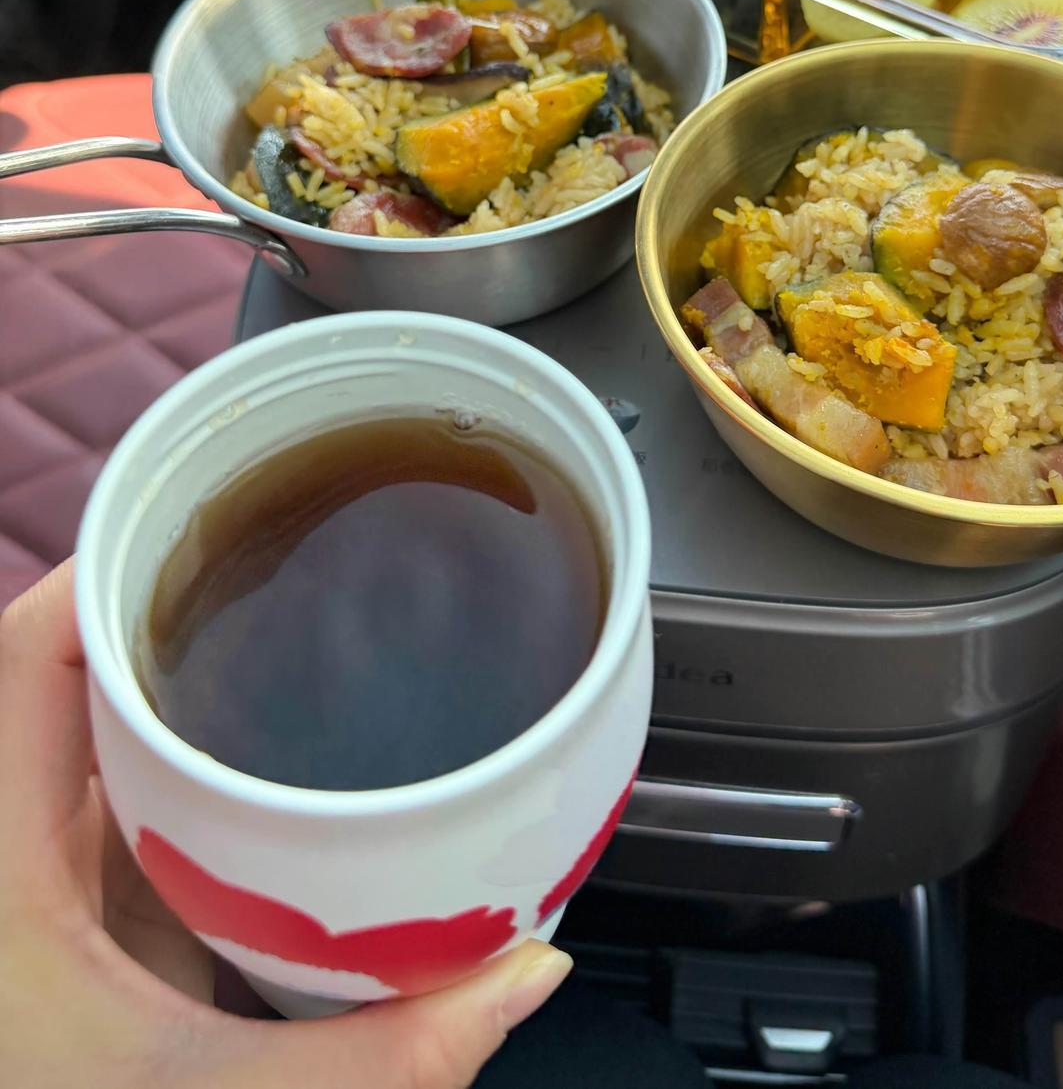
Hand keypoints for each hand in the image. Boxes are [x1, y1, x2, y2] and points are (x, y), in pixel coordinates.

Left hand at [0, 561, 571, 1088]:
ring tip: (294, 647)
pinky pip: (137, 814)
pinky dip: (198, 780)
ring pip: (106, 747)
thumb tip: (522, 972)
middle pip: (79, 681)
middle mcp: (16, 856)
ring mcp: (44, 892)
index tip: (205, 515)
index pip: (30, 656)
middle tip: (289, 568)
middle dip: (182, 617)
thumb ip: (378, 1058)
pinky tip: (274, 782)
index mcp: (6, 866)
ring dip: (191, 697)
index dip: (105, 568)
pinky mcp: (79, 931)